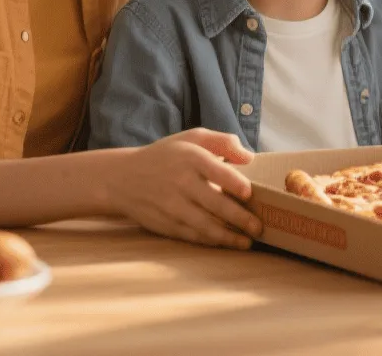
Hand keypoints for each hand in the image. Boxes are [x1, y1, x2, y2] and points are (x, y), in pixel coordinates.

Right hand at [107, 128, 262, 248]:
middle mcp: (181, 182)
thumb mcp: (192, 138)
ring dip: (229, 237)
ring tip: (247, 242)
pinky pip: (193, 235)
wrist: (123, 178)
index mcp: (190, 158)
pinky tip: (226, 242)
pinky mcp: (166, 224)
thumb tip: (249, 157)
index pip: (218, 172)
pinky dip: (211, 241)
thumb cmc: (166, 156)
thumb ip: (223, 142)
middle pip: (216, 204)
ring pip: (206, 225)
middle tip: (258, 227)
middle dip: (241, 218)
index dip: (236, 184)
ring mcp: (172, 206)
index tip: (250, 194)